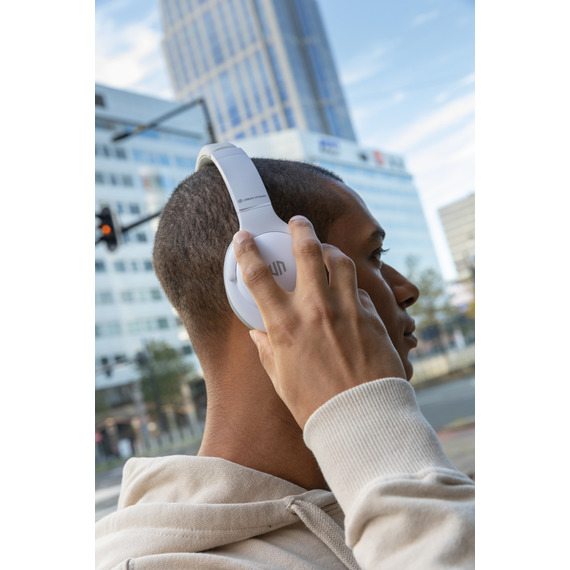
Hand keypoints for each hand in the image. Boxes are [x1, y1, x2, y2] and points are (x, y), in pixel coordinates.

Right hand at [233, 216, 405, 428]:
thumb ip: (267, 349)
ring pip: (339, 260)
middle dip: (299, 229)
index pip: (257, 276)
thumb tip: (258, 333)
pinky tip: (347, 291)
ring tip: (326, 249)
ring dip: (330, 249)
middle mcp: (315, 309)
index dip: (247, 251)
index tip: (243, 238)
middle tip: (297, 222)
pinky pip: (360, 288)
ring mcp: (346, 308)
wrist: (361, 417)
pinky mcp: (371, 315)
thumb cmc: (316, 403)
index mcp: (284, 325)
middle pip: (306, 251)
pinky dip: (350, 284)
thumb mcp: (280, 378)